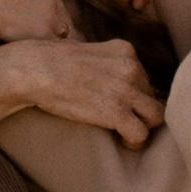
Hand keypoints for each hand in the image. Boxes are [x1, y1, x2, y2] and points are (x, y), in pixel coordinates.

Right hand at [0, 36, 165, 145]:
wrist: (34, 69)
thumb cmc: (51, 63)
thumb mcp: (88, 52)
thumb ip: (106, 62)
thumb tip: (111, 82)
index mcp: (125, 50)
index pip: (145, 77)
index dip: (134, 94)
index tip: (120, 104)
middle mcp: (131, 67)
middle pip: (152, 96)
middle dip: (140, 110)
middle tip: (123, 120)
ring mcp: (125, 90)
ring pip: (156, 116)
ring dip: (143, 126)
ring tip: (125, 133)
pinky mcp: (116, 111)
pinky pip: (141, 133)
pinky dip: (134, 141)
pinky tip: (122, 141)